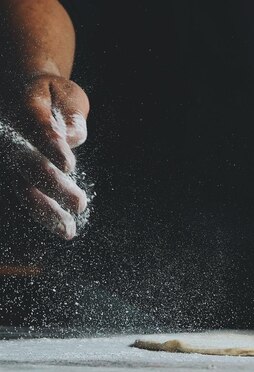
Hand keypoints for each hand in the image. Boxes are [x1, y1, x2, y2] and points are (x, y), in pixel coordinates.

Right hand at [0, 74, 89, 239]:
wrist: (19, 92)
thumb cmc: (51, 95)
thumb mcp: (64, 95)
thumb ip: (70, 114)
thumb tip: (71, 138)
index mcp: (21, 107)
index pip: (35, 125)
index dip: (50, 145)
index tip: (68, 165)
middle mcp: (6, 136)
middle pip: (25, 163)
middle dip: (52, 186)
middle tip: (80, 204)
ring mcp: (3, 159)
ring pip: (16, 187)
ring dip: (43, 211)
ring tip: (68, 231)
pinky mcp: (7, 178)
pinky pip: (13, 200)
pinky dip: (31, 217)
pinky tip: (56, 231)